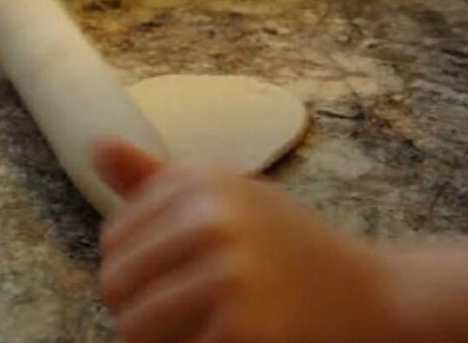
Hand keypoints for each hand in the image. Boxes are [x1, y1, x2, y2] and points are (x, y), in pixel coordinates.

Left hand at [94, 141, 394, 342]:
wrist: (374, 297)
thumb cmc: (288, 246)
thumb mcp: (224, 197)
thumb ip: (154, 179)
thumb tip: (93, 144)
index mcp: (201, 179)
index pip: (113, 236)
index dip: (139, 264)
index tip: (181, 268)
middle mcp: (212, 216)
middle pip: (115, 282)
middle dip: (140, 304)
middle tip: (189, 307)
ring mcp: (229, 272)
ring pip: (134, 326)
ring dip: (159, 338)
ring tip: (200, 327)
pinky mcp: (245, 329)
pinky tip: (228, 340)